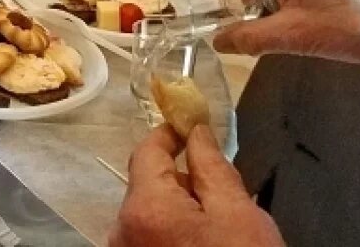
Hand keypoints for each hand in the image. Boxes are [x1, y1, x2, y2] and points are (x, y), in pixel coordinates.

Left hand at [109, 125, 282, 246]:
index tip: (192, 124)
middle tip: (221, 187)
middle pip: (148, 185)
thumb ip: (211, 167)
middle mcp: (121, 230)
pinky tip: (205, 243)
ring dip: (179, 209)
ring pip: (150, 213)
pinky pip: (150, 237)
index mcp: (142, 208)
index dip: (171, 133)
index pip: (147, 151)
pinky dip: (173, 232)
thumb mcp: (238, 214)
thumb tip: (197, 131)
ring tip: (219, 224)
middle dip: (181, 180)